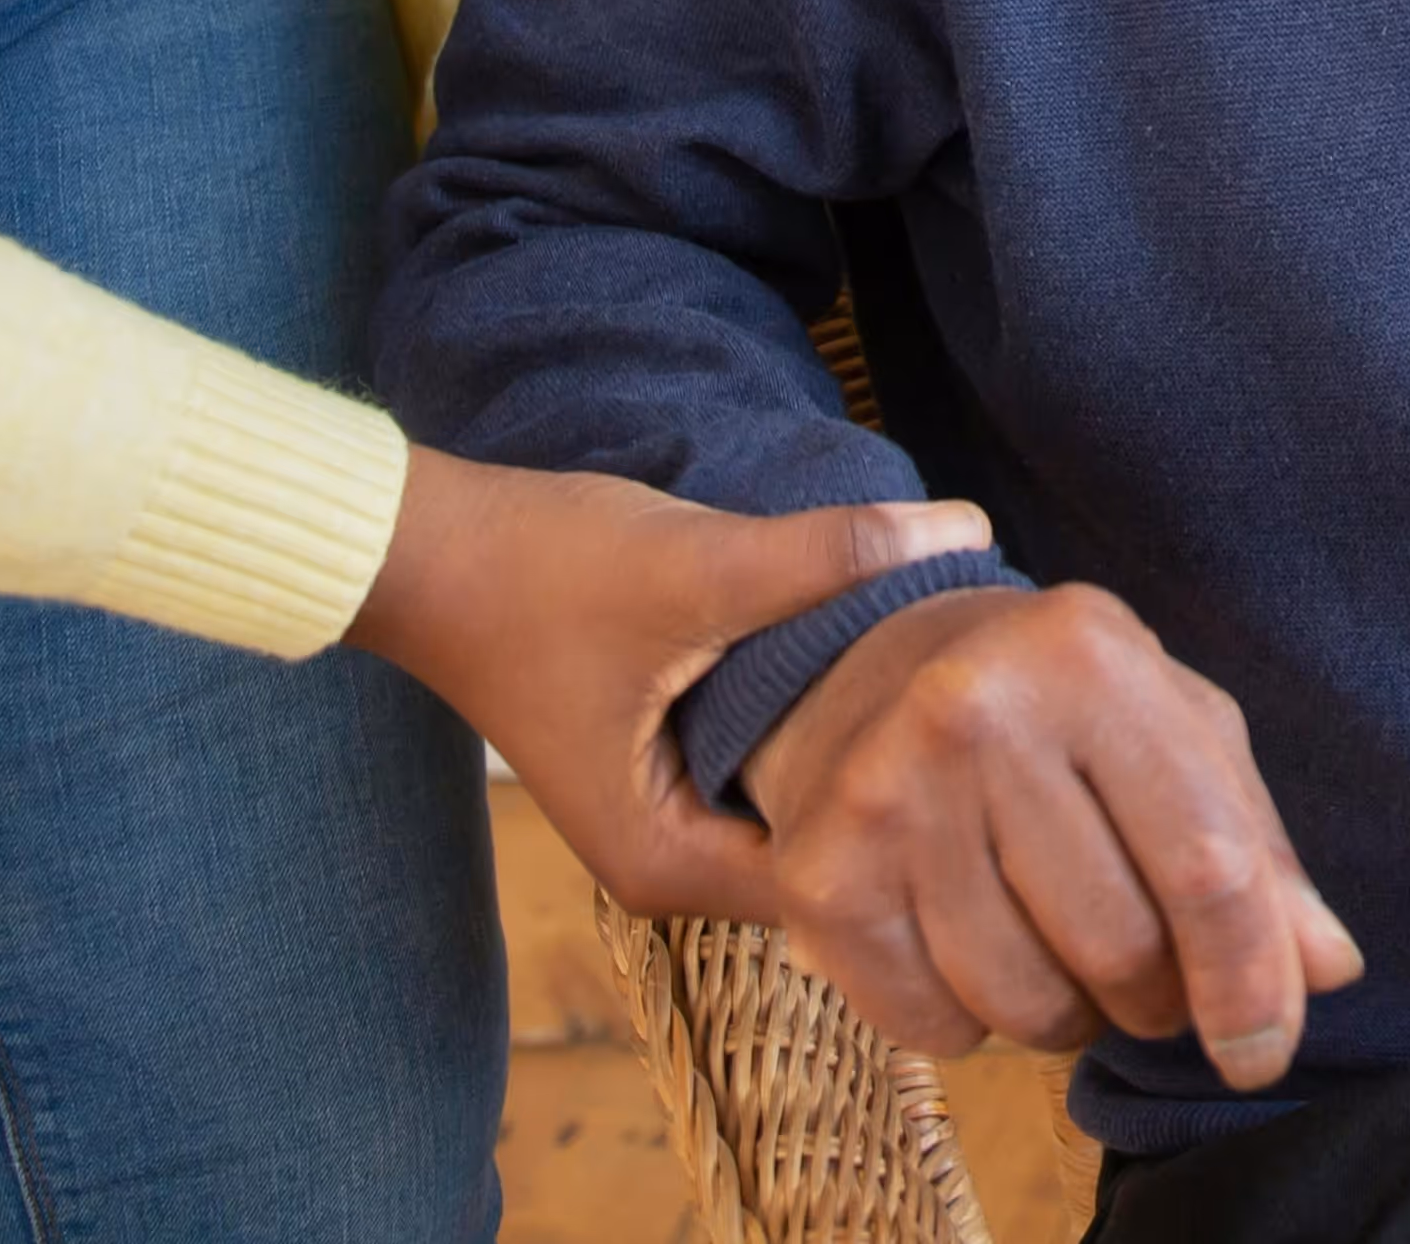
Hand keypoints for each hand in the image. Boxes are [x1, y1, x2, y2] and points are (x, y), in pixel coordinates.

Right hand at [352, 446, 989, 921]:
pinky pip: (760, 763)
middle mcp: (669, 866)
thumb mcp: (695, 566)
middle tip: (979, 693)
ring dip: (852, 741)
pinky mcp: (659, 762)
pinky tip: (864, 655)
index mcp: (671, 866)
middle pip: (823, 845)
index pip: (841, 877)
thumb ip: (827, 556)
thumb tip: (967, 532)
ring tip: (936, 669)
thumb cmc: (539, 570)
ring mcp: (661, 816)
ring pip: (794, 800)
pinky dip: (807, 719)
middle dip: (896, 774)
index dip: (917, 803)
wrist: (425, 546)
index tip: (984, 732)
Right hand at [741, 581, 1362, 1092]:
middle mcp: (975, 708)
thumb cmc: (1054, 705)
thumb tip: (1328, 969)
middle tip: (1135, 957)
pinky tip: (963, 934)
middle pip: (1123, 950)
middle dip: (1155, 995)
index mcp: (1086, 656)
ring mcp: (885, 792)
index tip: (1263, 1051)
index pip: (1205, 864)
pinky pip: (938, 1029)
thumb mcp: (1170, 729)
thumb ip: (1257, 846)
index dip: (1251, 982)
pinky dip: (971, 1020)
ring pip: (1031, 1007)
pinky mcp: (820, 876)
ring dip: (1065, 1012)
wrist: (864, 661)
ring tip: (1046, 932)